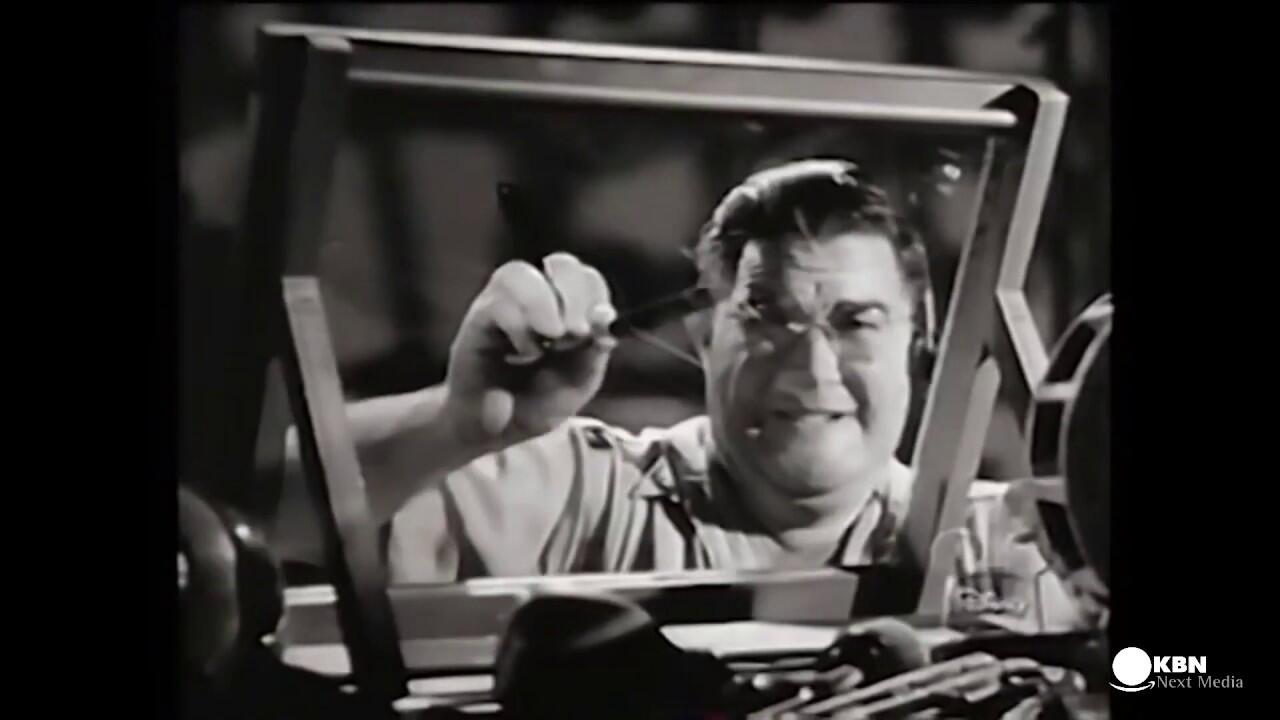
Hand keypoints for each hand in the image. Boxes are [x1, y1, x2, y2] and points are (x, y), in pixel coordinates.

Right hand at [444, 252, 617, 448]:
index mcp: (566, 307)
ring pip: (520, 273)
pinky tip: (526, 353)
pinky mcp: (477, 319)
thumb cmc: (537, 401)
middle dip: (575, 296)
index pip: (587, 277)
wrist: (496, 430)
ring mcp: (503, 303)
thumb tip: (606, 315)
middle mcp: (534, 296)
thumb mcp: (578, 381)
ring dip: (544, 305)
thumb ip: (595, 349)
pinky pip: (497, 304)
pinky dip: (520, 327)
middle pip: (561, 264)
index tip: (599, 329)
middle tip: (576, 334)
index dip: (597, 298)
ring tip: (551, 339)